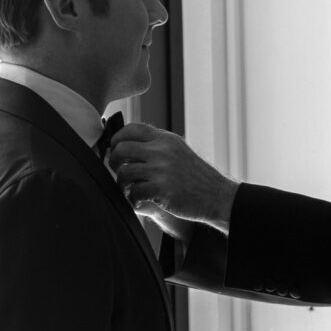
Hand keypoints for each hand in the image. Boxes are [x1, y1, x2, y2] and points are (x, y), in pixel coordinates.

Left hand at [107, 123, 237, 227]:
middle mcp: (162, 151)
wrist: (217, 196)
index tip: (115, 149)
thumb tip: (125, 144)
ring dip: (122, 183)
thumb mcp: (178, 151)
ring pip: (124, 172)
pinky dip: (133, 199)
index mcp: (165, 139)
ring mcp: (162, 170)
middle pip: (122, 149)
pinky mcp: (162, 190)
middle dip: (113, 160)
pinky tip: (140, 201)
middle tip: (117, 170)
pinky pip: (134, 192)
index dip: (117, 138)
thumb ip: (156, 145)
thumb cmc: (195, 176)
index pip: (132, 129)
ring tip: (129, 189)